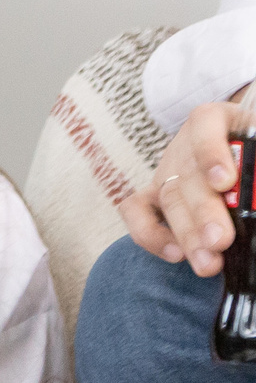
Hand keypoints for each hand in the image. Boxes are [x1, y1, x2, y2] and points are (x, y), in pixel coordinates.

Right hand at [120, 99, 241, 275]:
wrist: (233, 144)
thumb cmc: (249, 148)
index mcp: (217, 120)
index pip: (205, 126)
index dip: (211, 154)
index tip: (225, 182)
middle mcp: (186, 146)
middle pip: (187, 176)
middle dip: (203, 212)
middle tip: (220, 240)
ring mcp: (166, 171)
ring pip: (169, 201)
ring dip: (188, 236)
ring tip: (209, 263)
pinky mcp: (152, 195)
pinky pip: (137, 213)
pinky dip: (151, 235)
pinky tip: (176, 255)